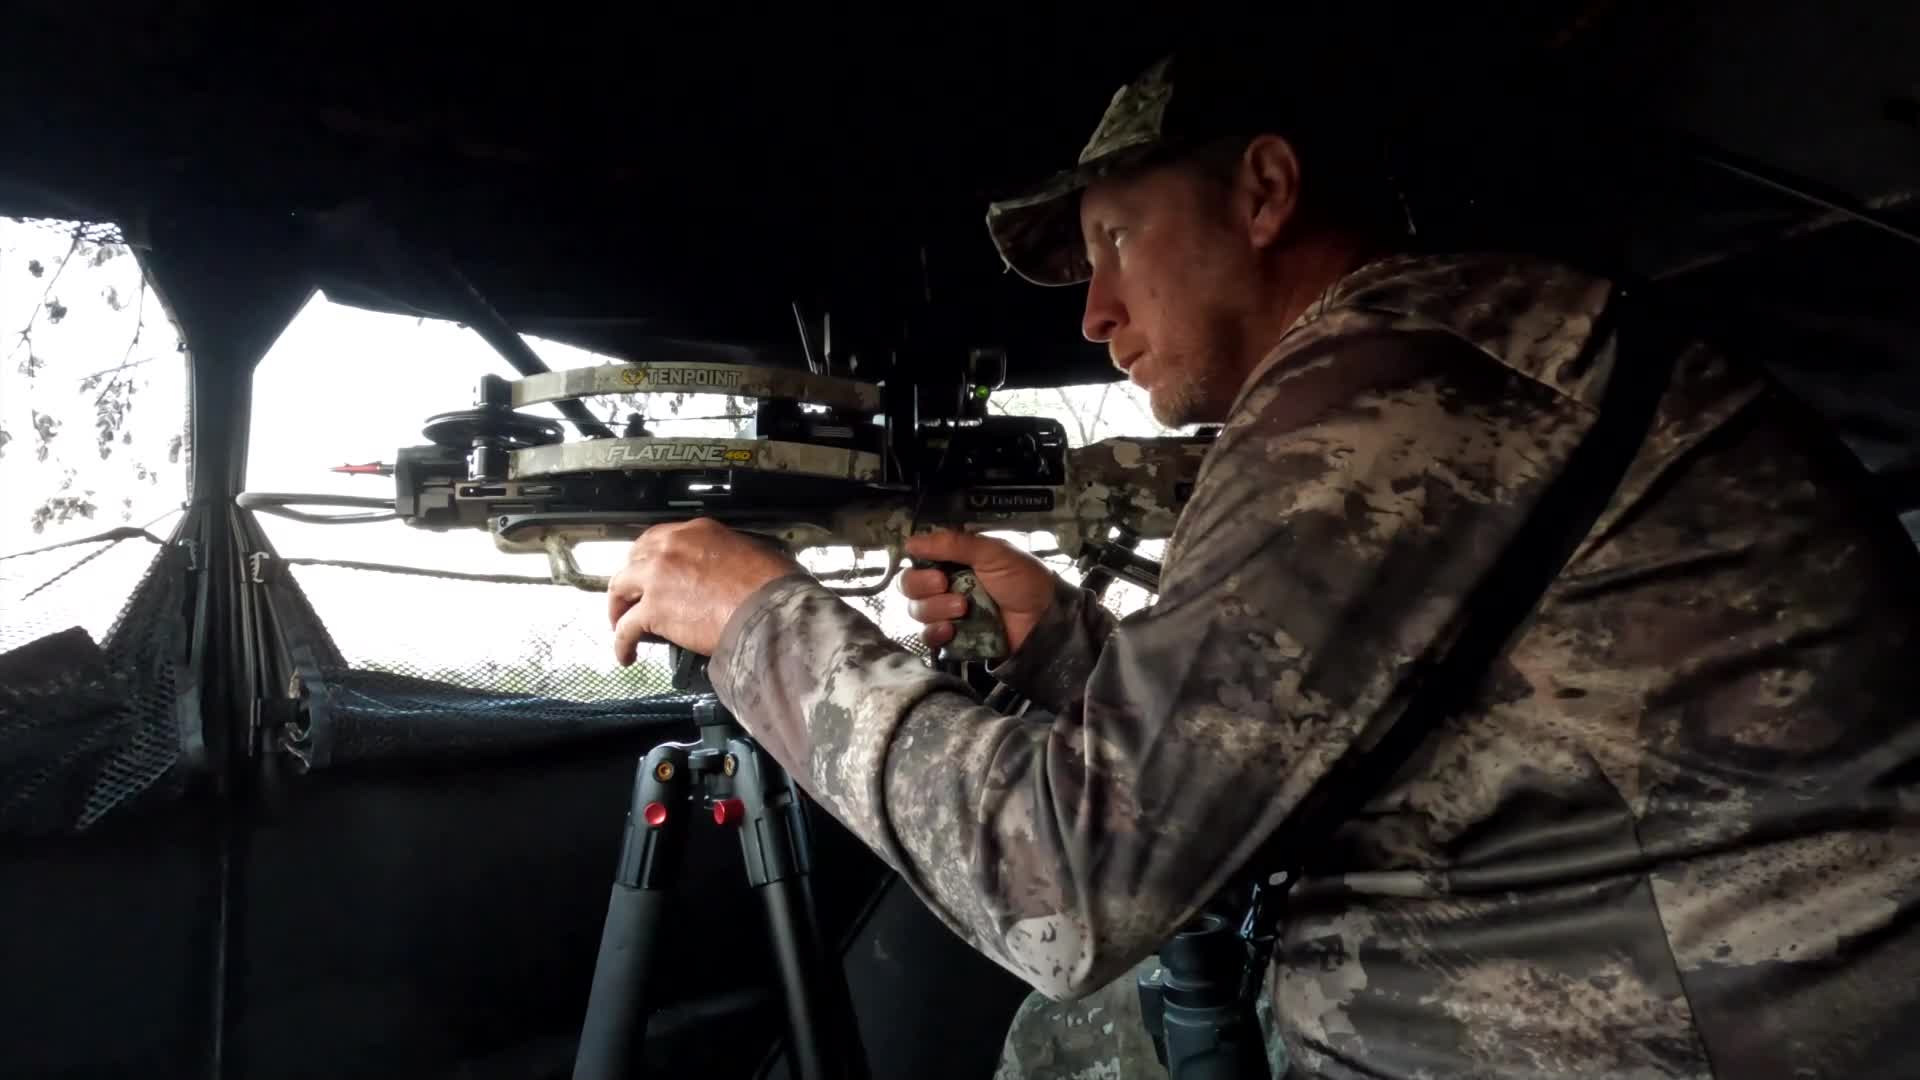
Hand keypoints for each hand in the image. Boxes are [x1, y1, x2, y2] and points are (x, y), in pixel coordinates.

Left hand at [608, 519, 805, 663]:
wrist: (768, 612)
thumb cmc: (772, 587)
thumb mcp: (756, 552)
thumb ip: (733, 554)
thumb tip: (738, 568)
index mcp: (697, 532)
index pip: (658, 539)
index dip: (649, 558)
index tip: (648, 570)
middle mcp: (670, 549)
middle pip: (633, 560)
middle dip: (629, 580)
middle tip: (631, 596)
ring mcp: (657, 578)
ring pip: (619, 589)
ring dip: (617, 607)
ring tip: (619, 623)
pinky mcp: (653, 611)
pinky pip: (626, 628)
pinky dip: (622, 644)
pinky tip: (626, 654)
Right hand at [899, 530, 1056, 654]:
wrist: (1045, 619)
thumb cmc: (1024, 579)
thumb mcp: (993, 552)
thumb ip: (954, 544)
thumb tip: (911, 542)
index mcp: (954, 561)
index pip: (917, 562)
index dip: (919, 567)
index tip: (936, 570)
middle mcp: (946, 585)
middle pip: (910, 587)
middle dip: (923, 587)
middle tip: (947, 586)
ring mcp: (949, 613)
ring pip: (917, 611)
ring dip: (935, 609)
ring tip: (963, 609)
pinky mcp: (954, 638)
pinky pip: (927, 638)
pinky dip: (934, 633)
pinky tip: (951, 630)